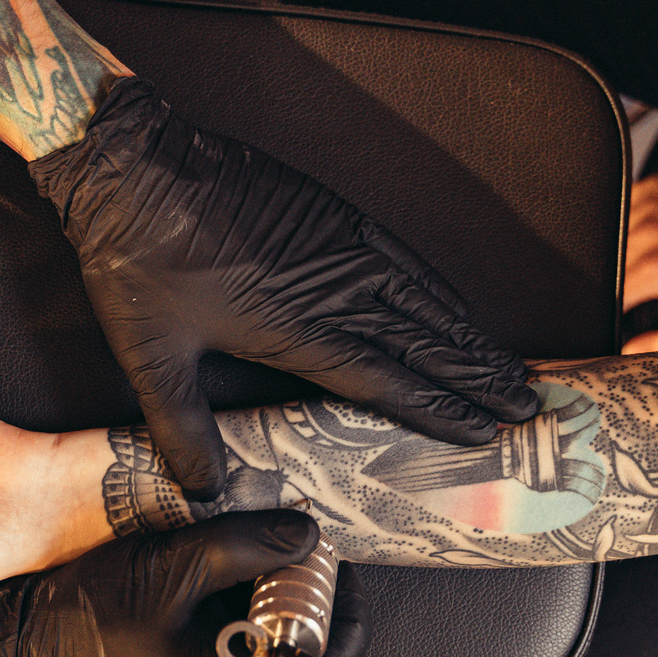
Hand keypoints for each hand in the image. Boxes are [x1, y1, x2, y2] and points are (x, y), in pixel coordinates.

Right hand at [0, 510, 371, 656]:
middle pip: (302, 652)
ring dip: (279, 592)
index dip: (343, 614)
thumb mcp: (171, 568)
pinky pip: (236, 631)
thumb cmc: (85, 616)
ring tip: (277, 543)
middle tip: (312, 548)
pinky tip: (237, 556)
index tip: (338, 564)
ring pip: (270, 639)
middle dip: (312, 597)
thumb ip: (243, 547)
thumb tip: (306, 535)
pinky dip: (246, 595)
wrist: (22, 640)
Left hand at [30, 77, 538, 500]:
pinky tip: (455, 306)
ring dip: (470, 337)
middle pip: (421, 340)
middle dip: (476, 378)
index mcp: (292, 326)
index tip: (479, 432)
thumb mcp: (151, 358)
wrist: (132, 164)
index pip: (383, 377)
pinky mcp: (329, 210)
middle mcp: (328, 285)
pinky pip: (402, 256)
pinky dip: (438, 287)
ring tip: (510, 368)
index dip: (435, 407)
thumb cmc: (136, 259)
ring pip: (422, 299)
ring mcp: (335, 243)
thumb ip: (182, 430)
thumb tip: (204, 492)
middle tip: (525, 407)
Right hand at [623, 161, 657, 352]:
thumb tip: (632, 351)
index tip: (629, 315)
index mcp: (657, 269)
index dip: (618, 312)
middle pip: (611, 268)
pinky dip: (631, 226)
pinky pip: (625, 210)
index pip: (612, 298)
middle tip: (653, 287)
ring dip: (625, 254)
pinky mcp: (656, 187)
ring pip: (613, 239)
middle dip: (623, 284)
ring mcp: (649, 205)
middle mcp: (647, 234)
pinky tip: (655, 234)